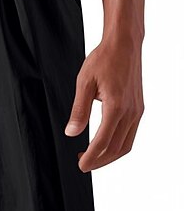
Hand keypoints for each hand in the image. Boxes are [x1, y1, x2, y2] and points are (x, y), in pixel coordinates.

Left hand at [64, 36, 144, 171]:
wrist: (124, 45)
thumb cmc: (104, 60)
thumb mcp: (84, 83)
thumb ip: (78, 110)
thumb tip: (72, 132)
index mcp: (116, 107)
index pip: (103, 141)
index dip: (91, 157)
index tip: (80, 165)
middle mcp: (131, 112)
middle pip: (117, 149)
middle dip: (100, 161)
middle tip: (83, 164)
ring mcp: (137, 111)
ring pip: (126, 144)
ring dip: (109, 155)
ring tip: (92, 156)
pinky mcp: (139, 108)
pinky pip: (131, 134)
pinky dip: (118, 145)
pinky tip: (104, 142)